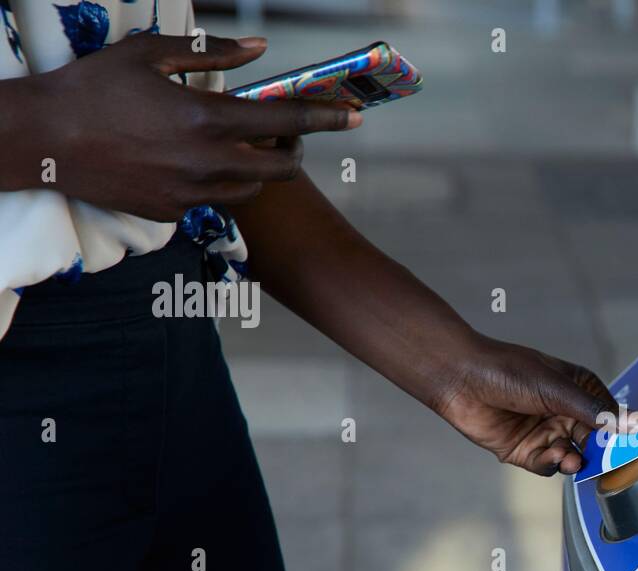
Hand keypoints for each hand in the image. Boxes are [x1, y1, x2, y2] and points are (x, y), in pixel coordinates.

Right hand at [27, 33, 359, 220]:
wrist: (42, 139)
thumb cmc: (93, 88)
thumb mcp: (149, 54)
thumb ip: (211, 52)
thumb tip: (258, 48)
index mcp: (207, 118)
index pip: (287, 122)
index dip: (326, 118)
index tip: (355, 116)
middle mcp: (208, 163)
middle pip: (281, 169)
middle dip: (293, 151)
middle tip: (283, 134)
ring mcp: (191, 194)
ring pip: (250, 190)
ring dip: (256, 170)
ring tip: (236, 145)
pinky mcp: (172, 214)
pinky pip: (211, 201)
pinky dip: (216, 183)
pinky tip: (190, 163)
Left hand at [430, 330, 637, 476]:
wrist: (460, 379)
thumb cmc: (507, 371)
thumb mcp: (557, 390)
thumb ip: (596, 412)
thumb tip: (637, 423)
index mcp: (579, 390)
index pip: (611, 416)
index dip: (622, 433)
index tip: (634, 448)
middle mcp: (565, 412)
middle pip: (594, 442)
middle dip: (597, 453)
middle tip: (603, 462)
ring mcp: (545, 432)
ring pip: (572, 456)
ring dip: (573, 459)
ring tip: (571, 459)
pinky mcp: (525, 450)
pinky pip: (547, 465)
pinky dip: (552, 464)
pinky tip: (552, 456)